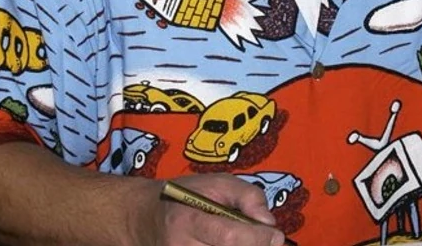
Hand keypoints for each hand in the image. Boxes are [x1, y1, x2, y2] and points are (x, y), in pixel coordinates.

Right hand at [150, 172, 284, 245]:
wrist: (145, 218)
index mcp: (189, 221)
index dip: (257, 239)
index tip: (276, 236)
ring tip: (248, 241)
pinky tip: (233, 245)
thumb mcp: (217, 182)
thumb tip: (268, 223)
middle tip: (266, 241)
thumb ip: (247, 196)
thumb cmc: (186, 196)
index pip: (229, 237)